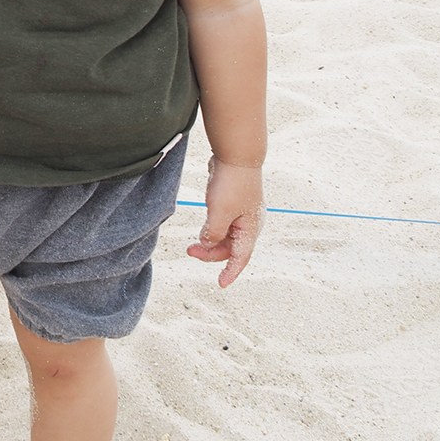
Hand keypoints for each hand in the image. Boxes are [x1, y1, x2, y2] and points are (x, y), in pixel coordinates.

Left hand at [187, 158, 263, 287]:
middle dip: (211, 254)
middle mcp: (249, 224)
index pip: (241, 258)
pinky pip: (222, 224)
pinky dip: (212, 230)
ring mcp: (242, 214)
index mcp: (250, 229)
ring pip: (226, 237)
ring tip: (191, 245)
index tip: (220, 284)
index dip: (230, 272)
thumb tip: (207, 244)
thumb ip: (213, 232)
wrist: (236, 156)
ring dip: (210, 242)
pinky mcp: (233, 204)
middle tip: (189, 251)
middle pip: (231, 248)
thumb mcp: (219, 212)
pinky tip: (202, 229)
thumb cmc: (231, 184)